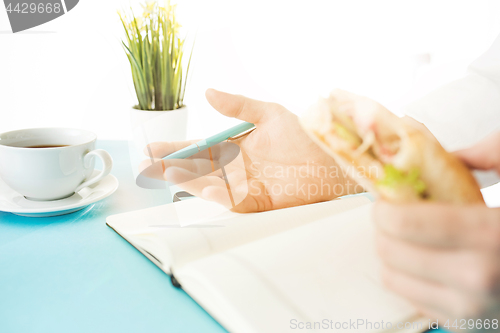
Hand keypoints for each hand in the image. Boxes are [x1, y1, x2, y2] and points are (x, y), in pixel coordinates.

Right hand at [142, 89, 361, 211]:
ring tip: (169, 176)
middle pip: (199, 170)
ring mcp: (245, 186)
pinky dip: (218, 196)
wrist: (329, 157)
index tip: (152, 148)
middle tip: (149, 167)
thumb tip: (209, 92)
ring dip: (190, 182)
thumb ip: (238, 105)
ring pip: (210, 186)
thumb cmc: (301, 134)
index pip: (199, 149)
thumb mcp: (267, 113)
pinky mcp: (259, 202)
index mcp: (234, 148)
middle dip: (173, 169)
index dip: (176, 150)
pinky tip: (204, 188)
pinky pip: (234, 200)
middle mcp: (236, 169)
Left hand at [373, 132, 499, 330]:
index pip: (404, 224)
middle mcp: (477, 280)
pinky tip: (427, 260)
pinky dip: (409, 277)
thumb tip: (434, 147)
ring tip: (410, 237)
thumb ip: (488, 156)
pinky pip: (412, 299)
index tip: (387, 195)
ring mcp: (471, 311)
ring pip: (393, 278)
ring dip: (392, 253)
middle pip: (390, 252)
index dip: (384, 206)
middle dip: (385, 227)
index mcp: (491, 236)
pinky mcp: (467, 327)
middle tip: (394, 212)